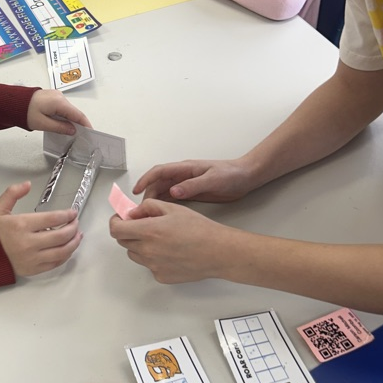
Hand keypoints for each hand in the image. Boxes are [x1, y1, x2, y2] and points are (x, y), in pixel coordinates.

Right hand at [0, 181, 82, 275]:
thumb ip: (12, 193)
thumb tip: (28, 184)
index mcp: (22, 225)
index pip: (53, 219)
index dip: (67, 215)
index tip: (73, 212)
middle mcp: (29, 243)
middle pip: (61, 236)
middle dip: (73, 227)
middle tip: (76, 222)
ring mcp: (33, 258)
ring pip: (62, 252)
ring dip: (74, 243)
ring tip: (78, 235)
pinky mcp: (34, 269)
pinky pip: (55, 263)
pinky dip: (65, 256)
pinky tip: (68, 248)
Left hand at [26, 89, 90, 134]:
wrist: (12, 102)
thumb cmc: (25, 111)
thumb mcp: (43, 124)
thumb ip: (60, 127)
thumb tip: (72, 130)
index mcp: (59, 102)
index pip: (77, 114)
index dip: (85, 124)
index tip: (90, 132)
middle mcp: (59, 96)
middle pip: (73, 112)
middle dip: (77, 123)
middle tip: (80, 135)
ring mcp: (55, 95)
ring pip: (67, 109)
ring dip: (69, 119)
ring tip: (70, 131)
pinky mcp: (51, 96)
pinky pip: (62, 107)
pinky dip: (63, 115)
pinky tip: (62, 123)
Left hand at [110, 199, 236, 283]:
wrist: (218, 252)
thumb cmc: (199, 229)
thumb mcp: (172, 208)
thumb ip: (148, 207)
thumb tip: (132, 213)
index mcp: (148, 231)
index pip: (116, 230)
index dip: (116, 222)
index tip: (121, 218)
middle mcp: (147, 251)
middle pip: (123, 242)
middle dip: (128, 231)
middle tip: (142, 225)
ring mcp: (153, 266)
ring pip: (135, 254)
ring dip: (139, 245)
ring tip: (159, 238)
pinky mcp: (161, 277)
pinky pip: (149, 266)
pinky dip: (153, 258)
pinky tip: (170, 251)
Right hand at [133, 158, 254, 202]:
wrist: (246, 177)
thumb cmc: (231, 174)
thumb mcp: (212, 179)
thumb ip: (193, 186)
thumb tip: (173, 191)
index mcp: (185, 168)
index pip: (159, 172)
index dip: (146, 180)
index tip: (136, 190)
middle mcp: (182, 175)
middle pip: (158, 183)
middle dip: (147, 194)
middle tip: (140, 209)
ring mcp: (186, 184)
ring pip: (163, 191)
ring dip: (154, 200)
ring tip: (146, 214)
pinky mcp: (191, 193)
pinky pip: (173, 198)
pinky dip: (164, 205)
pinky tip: (160, 214)